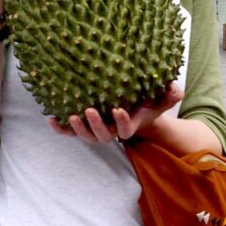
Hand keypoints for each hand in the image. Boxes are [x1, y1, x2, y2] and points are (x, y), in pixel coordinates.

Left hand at [49, 83, 183, 143]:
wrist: (131, 108)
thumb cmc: (146, 102)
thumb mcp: (160, 98)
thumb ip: (169, 94)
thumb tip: (176, 89)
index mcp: (128, 126)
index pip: (125, 130)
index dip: (122, 122)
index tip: (118, 109)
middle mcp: (110, 132)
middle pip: (103, 136)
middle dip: (95, 125)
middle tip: (89, 110)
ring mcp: (95, 131)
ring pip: (86, 136)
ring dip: (77, 128)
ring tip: (71, 116)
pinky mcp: (83, 127)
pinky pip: (70, 132)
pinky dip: (60, 129)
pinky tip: (50, 119)